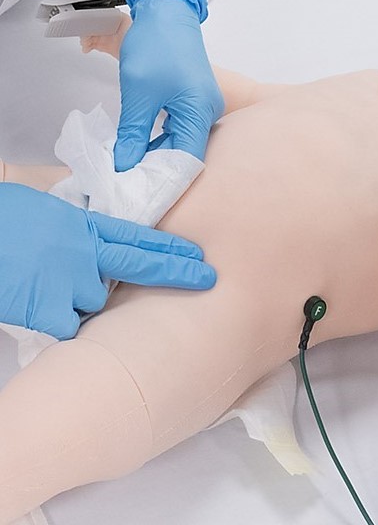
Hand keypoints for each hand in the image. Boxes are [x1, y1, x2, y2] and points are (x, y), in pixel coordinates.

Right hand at [0, 183, 215, 339]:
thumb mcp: (44, 211)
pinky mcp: (51, 309)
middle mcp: (86, 252)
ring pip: (93, 302)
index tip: (198, 258)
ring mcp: (71, 281)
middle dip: (167, 273)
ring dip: (76, 301)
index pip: (139, 237)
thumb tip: (87, 231)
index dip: (170, 249)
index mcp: (83, 225)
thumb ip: (74, 225)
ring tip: (44, 285)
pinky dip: (54, 323)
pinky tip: (33, 307)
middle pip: (136, 268)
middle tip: (197, 278)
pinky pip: (67, 326)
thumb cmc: (2, 219)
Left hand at [115, 0, 223, 170]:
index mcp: (199, 111)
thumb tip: (125, 165)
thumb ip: (133, 134)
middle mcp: (208, 112)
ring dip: (160, 155)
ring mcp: (203, 107)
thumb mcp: (138, 93)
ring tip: (135, 168)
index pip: (187, 160)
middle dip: (160, 170)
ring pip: (183, 142)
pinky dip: (163, 140)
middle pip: (187, 154)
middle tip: (133, 184)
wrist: (167, 12)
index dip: (166, 179)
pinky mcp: (195, 102)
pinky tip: (144, 147)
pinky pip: (182, 129)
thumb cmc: (157, 44)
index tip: (143, 193)